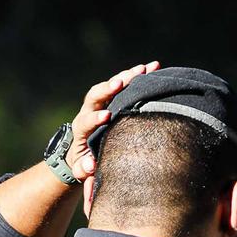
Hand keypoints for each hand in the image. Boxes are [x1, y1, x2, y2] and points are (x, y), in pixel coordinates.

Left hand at [67, 61, 159, 182]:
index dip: (95, 118)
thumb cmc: (86, 162)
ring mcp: (102, 101)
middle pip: (95, 95)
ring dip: (127, 76)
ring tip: (145, 69)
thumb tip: (90, 166)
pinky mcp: (114, 96)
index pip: (86, 121)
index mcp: (82, 129)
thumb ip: (84, 168)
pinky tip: (154, 67)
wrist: (85, 149)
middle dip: (108, 89)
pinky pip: (125, 82)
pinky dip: (138, 75)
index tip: (106, 116)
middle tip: (120, 84)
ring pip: (112, 85)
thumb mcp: (82, 169)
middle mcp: (89, 110)